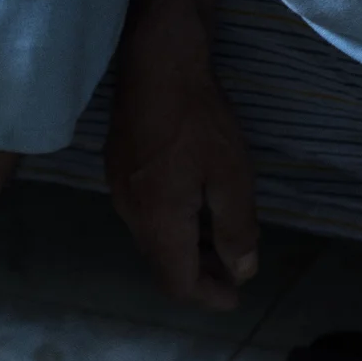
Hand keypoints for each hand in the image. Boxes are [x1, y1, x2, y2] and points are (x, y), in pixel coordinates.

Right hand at [107, 6, 260, 310]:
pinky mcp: (119, 166)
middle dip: (200, 274)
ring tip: (222, 243)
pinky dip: (173, 224)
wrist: (156, 60)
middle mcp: (132, 213)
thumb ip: (236, 229)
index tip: (235, 300)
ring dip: (187, 248)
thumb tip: (242, 270)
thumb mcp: (232, 176)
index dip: (207, 297)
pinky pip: (146, 213)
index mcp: (158, 220)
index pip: (178, 281)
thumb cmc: (199, 117)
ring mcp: (120, 189)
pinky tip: (197, 208)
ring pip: (154, 238)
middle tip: (235, 274)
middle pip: (163, 263)